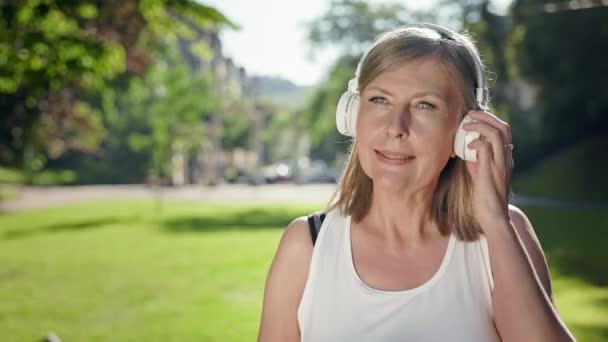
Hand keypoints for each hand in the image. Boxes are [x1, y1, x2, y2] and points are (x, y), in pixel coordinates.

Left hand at [462, 110, 513, 228]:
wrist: (492, 217)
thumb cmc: (484, 198)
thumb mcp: (480, 174)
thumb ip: (476, 160)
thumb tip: (466, 147)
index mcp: (505, 158)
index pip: (503, 131)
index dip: (490, 120)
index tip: (474, 118)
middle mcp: (506, 159)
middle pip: (503, 127)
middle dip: (486, 116)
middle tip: (469, 114)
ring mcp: (501, 164)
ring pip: (497, 133)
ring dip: (480, 124)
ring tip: (466, 124)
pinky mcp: (492, 171)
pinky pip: (486, 147)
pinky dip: (476, 141)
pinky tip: (466, 145)